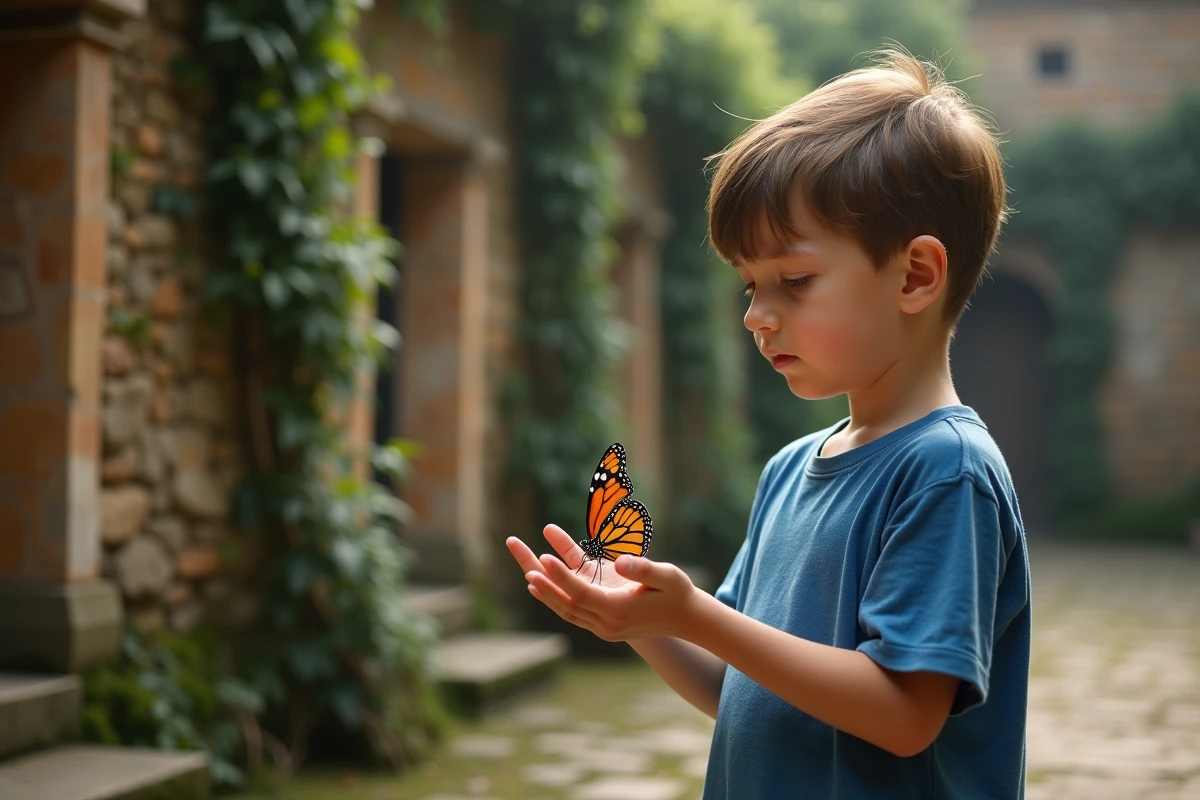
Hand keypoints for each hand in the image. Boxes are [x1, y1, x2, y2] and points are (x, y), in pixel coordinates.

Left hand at [505, 524, 699, 641]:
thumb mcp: (667, 575)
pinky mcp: (604, 624)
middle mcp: (607, 623)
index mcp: (619, 611)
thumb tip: (621, 563)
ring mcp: (604, 627)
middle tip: (527, 568)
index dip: (561, 576)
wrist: (686, 619)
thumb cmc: (677, 592)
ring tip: (528, 574)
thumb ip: (643, 568)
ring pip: (567, 610)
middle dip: (546, 584)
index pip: (581, 593)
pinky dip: (557, 599)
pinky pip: (574, 611)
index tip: (544, 557)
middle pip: (568, 604)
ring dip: (547, 593)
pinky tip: (541, 586)